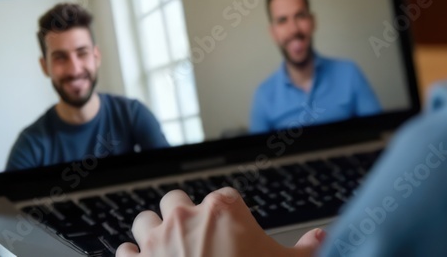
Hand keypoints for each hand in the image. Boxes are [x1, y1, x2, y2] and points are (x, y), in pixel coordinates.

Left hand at [115, 187, 325, 256]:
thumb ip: (308, 249)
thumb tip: (322, 237)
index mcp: (223, 209)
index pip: (223, 197)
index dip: (227, 213)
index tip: (231, 231)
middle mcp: (187, 217)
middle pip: (176, 200)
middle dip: (183, 215)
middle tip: (195, 236)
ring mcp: (158, 240)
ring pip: (145, 220)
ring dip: (153, 231)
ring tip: (166, 248)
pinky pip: (124, 250)